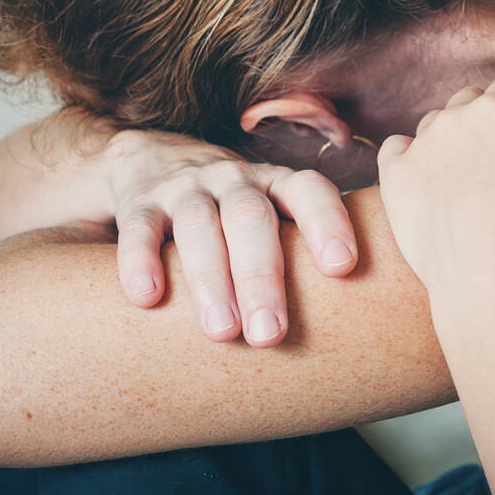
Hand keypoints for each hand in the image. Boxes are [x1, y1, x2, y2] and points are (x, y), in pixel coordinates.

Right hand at [103, 129, 357, 345]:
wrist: (155, 159)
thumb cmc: (235, 211)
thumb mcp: (270, 214)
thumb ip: (300, 253)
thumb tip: (354, 324)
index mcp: (276, 183)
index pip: (309, 191)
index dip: (328, 222)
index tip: (343, 267)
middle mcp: (235, 180)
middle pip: (251, 218)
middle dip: (263, 276)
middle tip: (272, 335)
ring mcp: (186, 188)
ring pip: (199, 225)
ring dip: (211, 279)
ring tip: (222, 332)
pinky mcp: (141, 203)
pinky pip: (140, 228)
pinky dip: (141, 261)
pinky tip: (147, 298)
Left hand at [377, 72, 494, 300]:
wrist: (480, 273)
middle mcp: (453, 117)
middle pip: (472, 101)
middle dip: (489, 117)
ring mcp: (419, 145)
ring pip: (436, 124)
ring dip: (453, 135)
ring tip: (471, 168)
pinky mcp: (395, 175)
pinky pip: (396, 148)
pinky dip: (411, 155)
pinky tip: (427, 174)